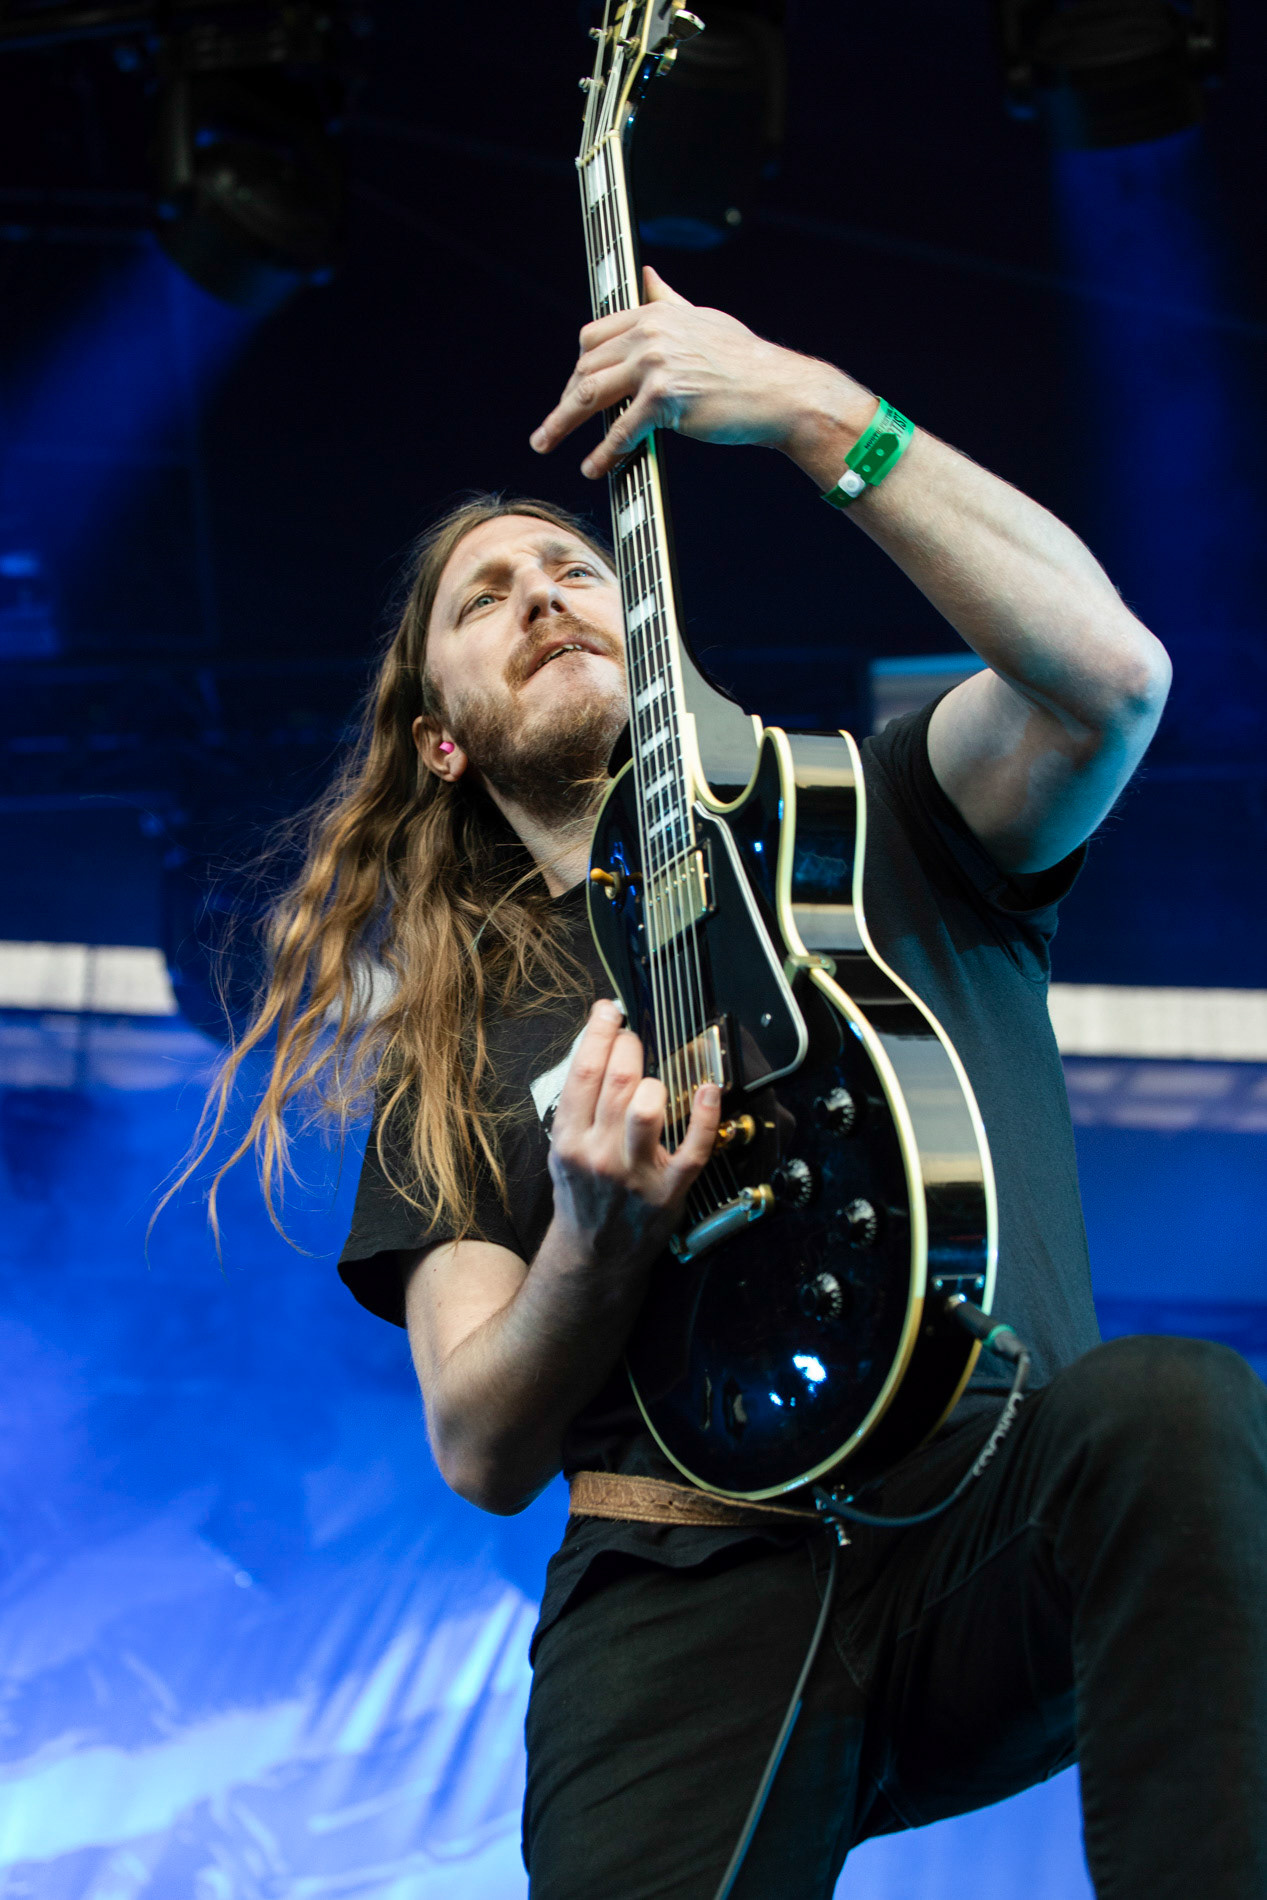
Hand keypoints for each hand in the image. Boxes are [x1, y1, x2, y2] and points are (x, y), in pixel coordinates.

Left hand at [530, 266, 853, 480]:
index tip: (571, 391)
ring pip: (590, 395)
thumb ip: (668, 301)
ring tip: (545, 443)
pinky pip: (621, 430)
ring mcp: (656, 365)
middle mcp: (650, 334)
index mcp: (654, 314)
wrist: (781, 392)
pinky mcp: (665, 399)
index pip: (594, 337)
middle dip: (566, 400)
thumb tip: (648, 277)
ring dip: (562, 423)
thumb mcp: (703, 319)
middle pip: (586, 367)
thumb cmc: (746, 362)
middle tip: (550, 428)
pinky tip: (593, 468)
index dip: (578, 368)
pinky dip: (603, 453)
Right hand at [547, 997, 720, 1269]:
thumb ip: (579, 1104)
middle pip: (619, 1081)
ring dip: (656, 1081)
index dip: (600, 1032)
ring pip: (649, 1107)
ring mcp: (636, 1173)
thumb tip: (599, 1045)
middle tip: (633, 1037)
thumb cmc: (584, 1192)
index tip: (609, 1011)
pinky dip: (705, 1116)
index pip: (584, 1072)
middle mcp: (599, 1154)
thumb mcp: (564, 1148)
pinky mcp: (669, 1189)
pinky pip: (693, 1148)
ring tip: (655, 1079)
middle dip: (630, 1045)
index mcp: (569, 1139)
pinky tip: (709, 1090)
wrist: (597, 1252)